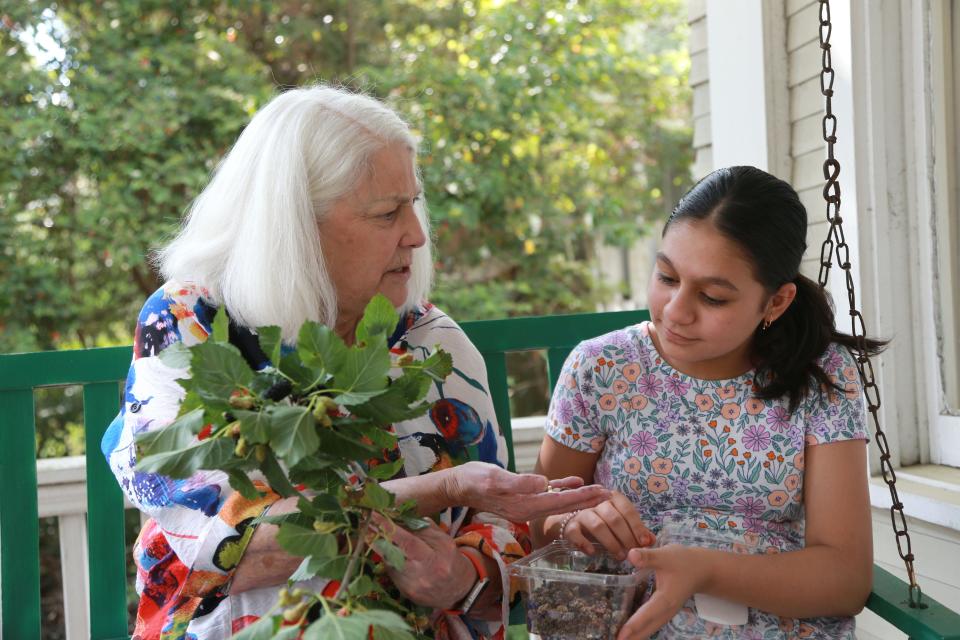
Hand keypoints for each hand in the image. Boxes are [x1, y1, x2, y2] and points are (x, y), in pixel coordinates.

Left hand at [371, 515, 475, 609]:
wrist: (457, 588)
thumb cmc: (449, 558)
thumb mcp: (443, 540)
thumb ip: (423, 528)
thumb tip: (399, 518)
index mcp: (436, 558)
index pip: (408, 541)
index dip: (389, 529)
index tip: (374, 515)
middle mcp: (423, 576)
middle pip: (393, 554)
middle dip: (377, 538)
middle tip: (367, 524)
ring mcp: (412, 587)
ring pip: (390, 563)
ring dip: (383, 548)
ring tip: (380, 536)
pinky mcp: (405, 593)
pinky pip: (392, 572)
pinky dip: (390, 560)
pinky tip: (393, 553)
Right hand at [443, 461, 610, 521]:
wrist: (458, 486)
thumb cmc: (474, 480)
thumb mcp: (494, 478)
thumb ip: (519, 482)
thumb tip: (544, 482)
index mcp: (525, 505)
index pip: (561, 502)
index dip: (583, 497)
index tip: (603, 493)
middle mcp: (529, 509)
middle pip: (565, 505)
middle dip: (589, 500)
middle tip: (612, 495)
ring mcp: (526, 505)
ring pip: (560, 501)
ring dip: (580, 496)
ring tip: (600, 491)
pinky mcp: (523, 498)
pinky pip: (548, 495)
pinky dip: (563, 489)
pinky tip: (574, 482)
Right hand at [561, 491, 654, 559]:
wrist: (572, 521)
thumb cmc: (602, 521)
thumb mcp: (620, 523)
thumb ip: (635, 530)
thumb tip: (651, 541)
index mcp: (612, 498)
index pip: (628, 510)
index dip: (637, 527)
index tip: (645, 542)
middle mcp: (597, 503)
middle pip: (614, 518)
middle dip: (626, 537)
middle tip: (634, 553)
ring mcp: (582, 513)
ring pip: (597, 525)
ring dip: (610, 542)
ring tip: (619, 556)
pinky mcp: (569, 524)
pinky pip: (576, 533)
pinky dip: (584, 543)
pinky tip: (593, 552)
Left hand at [616, 545, 708, 639]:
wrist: (702, 569)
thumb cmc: (683, 562)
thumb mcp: (665, 556)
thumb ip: (648, 556)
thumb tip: (631, 555)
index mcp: (665, 599)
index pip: (646, 615)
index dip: (633, 625)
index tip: (620, 636)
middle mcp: (666, 611)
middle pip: (647, 629)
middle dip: (631, 637)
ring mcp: (666, 614)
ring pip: (649, 629)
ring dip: (635, 636)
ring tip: (618, 639)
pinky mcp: (665, 612)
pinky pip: (651, 625)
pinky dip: (640, 630)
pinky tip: (629, 632)